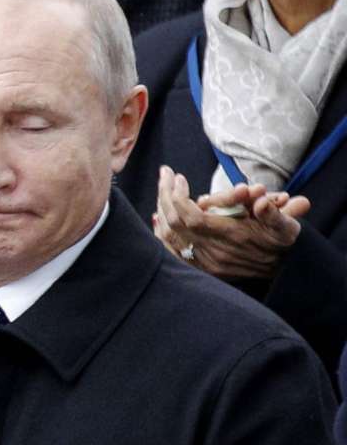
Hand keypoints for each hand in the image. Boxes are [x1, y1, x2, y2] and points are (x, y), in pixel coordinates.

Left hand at [154, 167, 306, 279]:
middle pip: (174, 223)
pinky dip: (162, 232)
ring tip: (163, 189)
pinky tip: (159, 217)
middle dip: (165, 196)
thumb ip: (275, 213)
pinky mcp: (201, 269)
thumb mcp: (286, 225)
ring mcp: (204, 262)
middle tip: (165, 174)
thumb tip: (263, 201)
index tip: (178, 177)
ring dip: (162, 209)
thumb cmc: (284, 241)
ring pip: (168, 236)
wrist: (283, 271)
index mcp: (232, 237)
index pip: (192, 217)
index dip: (179, 196)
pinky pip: (171, 251)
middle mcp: (213, 252)